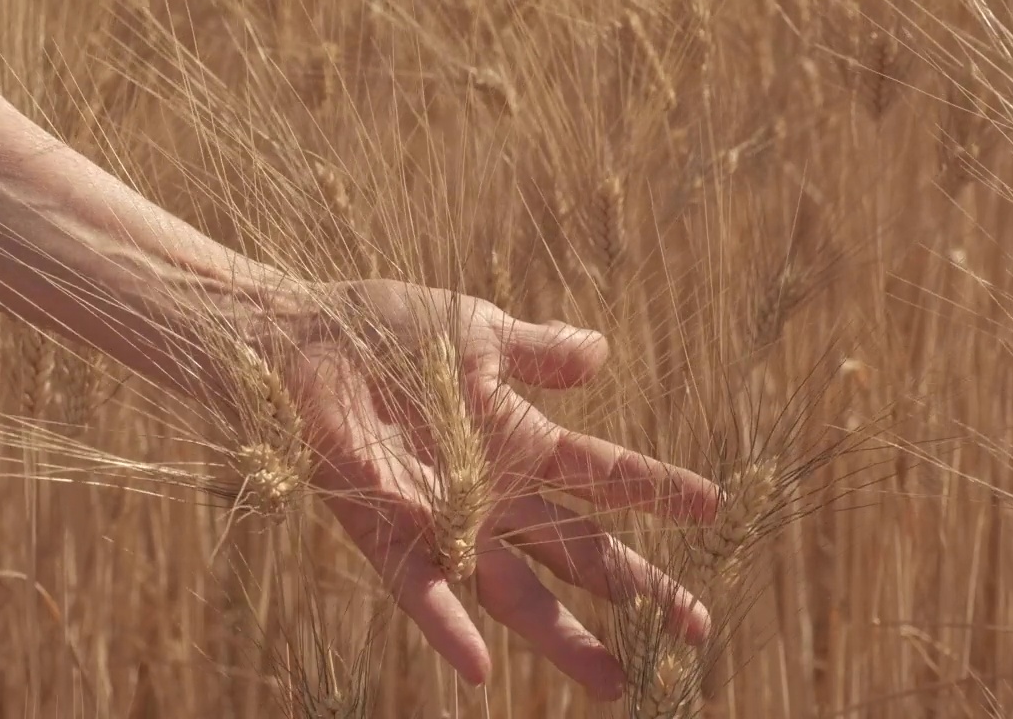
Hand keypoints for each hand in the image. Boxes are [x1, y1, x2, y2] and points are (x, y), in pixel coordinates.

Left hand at [225, 278, 719, 700]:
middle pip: (577, 548)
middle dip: (637, 587)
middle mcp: (490, 491)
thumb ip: (537, 350)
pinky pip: (421, 587)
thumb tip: (601, 352)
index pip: (603, 471)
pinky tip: (479, 669)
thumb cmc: (384, 329)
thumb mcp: (475, 332)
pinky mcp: (385, 530)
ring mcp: (441, 518)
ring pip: (514, 589)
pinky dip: (448, 626)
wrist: (298, 337)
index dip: (657, 489)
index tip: (714, 506)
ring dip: (563, 636)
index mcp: (518, 438)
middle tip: (696, 630)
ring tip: (614, 683)